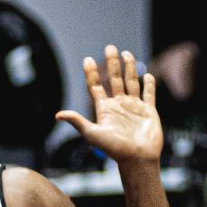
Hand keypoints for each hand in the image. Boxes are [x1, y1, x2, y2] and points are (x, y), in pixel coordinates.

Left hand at [56, 45, 162, 163]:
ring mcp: (134, 108)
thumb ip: (78, 122)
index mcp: (105, 109)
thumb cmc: (115, 149)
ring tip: (127, 53)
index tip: (86, 59)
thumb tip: (58, 115)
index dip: (91, 74)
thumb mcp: (93, 134)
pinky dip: (149, 85)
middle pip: (114, 80)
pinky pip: (149, 95)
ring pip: (131, 83)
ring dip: (130, 68)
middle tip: (110, 47)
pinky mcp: (149, 112)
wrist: (138, 159)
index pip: (96, 87)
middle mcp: (119, 106)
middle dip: (112, 64)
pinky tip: (147, 75)